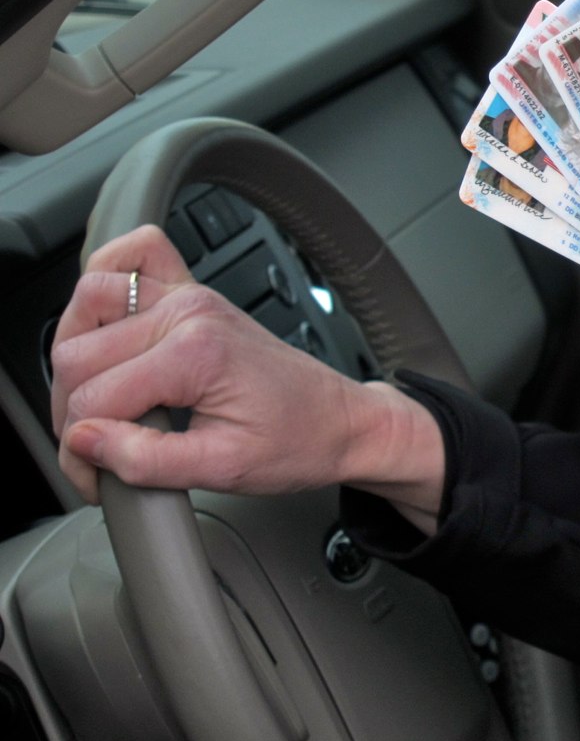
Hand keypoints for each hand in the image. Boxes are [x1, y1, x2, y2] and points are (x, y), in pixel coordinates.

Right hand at [50, 225, 443, 530]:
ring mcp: (190, 298)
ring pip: (87, 306)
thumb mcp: (223, 470)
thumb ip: (146, 459)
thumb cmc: (299, 442)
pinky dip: (107, 290)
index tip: (100, 480)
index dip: (84, 451)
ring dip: (78, 359)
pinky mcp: (194, 297)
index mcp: (195, 353)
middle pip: (77, 354)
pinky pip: (134, 260)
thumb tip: (85, 441)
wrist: (341, 421)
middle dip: (76, 413)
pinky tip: (109, 333)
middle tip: (104, 453)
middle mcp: (187, 312)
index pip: (92, 399)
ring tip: (103, 407)